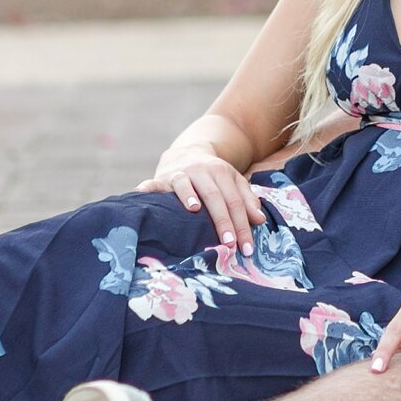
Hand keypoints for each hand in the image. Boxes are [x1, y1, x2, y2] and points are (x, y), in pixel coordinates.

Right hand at [136, 147, 265, 247]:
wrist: (188, 153)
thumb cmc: (214, 177)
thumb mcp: (233, 183)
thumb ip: (247, 200)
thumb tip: (260, 220)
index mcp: (222, 173)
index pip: (235, 201)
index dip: (242, 225)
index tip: (246, 248)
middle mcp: (201, 171)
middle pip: (214, 196)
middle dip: (223, 221)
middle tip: (229, 244)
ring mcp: (180, 173)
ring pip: (185, 184)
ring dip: (188, 195)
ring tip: (194, 210)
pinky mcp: (161, 178)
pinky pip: (153, 183)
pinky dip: (146, 188)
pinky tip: (141, 194)